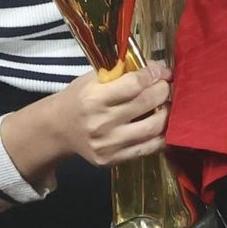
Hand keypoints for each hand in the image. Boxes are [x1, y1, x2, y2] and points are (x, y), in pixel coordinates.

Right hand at [51, 64, 172, 166]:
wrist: (58, 129)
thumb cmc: (79, 98)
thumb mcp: (93, 79)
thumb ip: (123, 71)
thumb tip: (157, 68)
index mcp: (93, 98)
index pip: (134, 84)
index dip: (154, 75)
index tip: (163, 72)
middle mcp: (100, 122)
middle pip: (147, 103)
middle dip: (163, 91)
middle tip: (166, 86)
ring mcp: (107, 144)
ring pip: (153, 128)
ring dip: (168, 114)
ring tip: (167, 105)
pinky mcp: (112, 160)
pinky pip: (148, 148)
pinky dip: (161, 135)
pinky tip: (162, 125)